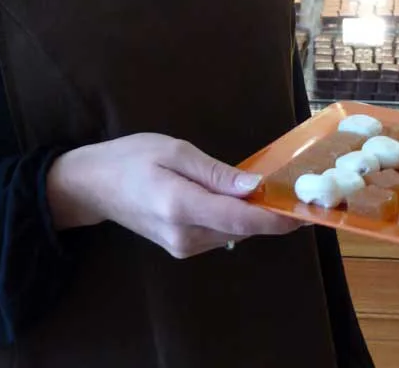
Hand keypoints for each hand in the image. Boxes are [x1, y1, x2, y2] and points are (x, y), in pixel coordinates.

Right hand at [47, 132, 299, 257]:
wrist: (92, 186)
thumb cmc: (131, 158)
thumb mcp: (173, 151)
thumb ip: (214, 172)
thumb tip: (253, 188)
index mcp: (182, 207)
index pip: (241, 220)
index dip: (276, 218)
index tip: (305, 210)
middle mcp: (185, 235)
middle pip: (242, 230)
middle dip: (271, 215)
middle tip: (300, 193)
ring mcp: (182, 247)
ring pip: (233, 234)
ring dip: (255, 217)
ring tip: (277, 193)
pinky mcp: (180, 247)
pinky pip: (219, 234)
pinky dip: (236, 219)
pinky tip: (242, 200)